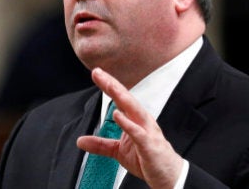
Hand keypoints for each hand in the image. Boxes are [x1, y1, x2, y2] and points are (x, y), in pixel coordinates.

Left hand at [77, 68, 182, 188]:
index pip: (120, 98)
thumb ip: (100, 145)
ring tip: (109, 85)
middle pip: (126, 98)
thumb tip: (80, 141)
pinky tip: (118, 115)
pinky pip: (138, 132)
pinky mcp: (149, 145)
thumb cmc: (147, 158)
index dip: (108, 85)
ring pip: (134, 109)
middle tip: (98, 72)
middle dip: (112, 84)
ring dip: (121, 97)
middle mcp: (142, 121)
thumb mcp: (118, 151)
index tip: (96, 73)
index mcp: (135, 119)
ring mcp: (147, 131)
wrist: (167, 175)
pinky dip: (128, 123)